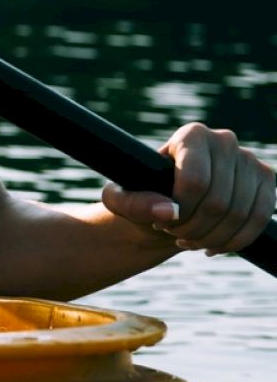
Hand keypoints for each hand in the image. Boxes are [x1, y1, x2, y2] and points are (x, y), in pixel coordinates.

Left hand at [103, 122, 274, 253]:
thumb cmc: (141, 195)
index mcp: (191, 135)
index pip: (195, 181)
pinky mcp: (267, 182)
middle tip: (174, 234)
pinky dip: (235, 241)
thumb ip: (132, 203)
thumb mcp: (120, 198)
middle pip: (218, 202)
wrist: (168, 203)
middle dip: (194, 228)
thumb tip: (167, 212)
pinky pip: (259, 220)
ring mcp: (250, 160)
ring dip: (212, 238)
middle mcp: (225, 140)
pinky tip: (211, 246)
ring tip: (189, 240)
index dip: (181, 211)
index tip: (163, 222)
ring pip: (240, 214)